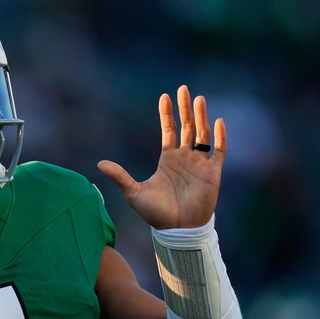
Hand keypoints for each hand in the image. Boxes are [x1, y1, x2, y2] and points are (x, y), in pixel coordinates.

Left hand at [97, 85, 226, 229]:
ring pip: (202, 134)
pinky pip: (219, 150)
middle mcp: (185, 158)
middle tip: (183, 89)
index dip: (167, 114)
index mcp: (167, 160)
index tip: (164, 96)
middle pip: (187, 127)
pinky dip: (220, 136)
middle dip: (185, 108)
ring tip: (199, 98)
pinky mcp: (213, 173)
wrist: (178, 230)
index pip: (169, 130)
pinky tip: (218, 122)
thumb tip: (99, 164)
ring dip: (201, 116)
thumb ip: (120, 176)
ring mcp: (199, 164)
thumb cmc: (156, 214)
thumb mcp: (134, 193)